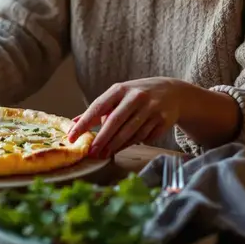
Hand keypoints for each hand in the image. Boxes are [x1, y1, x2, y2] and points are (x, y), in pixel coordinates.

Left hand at [68, 77, 192, 158]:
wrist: (172, 92)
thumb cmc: (138, 95)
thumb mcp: (118, 95)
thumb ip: (98, 109)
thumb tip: (74, 122)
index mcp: (120, 89)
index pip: (98, 107)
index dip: (84, 123)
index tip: (72, 137)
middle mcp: (136, 97)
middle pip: (115, 122)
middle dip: (102, 139)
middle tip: (91, 153)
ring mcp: (151, 109)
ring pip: (130, 132)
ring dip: (116, 146)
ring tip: (104, 154)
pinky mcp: (163, 120)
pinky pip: (143, 137)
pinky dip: (132, 144)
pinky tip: (123, 148)